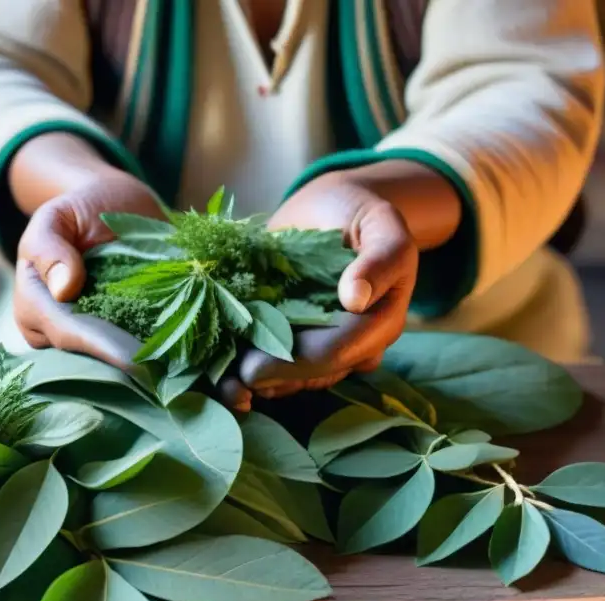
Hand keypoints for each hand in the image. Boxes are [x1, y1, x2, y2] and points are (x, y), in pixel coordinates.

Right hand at [12, 172, 253, 409]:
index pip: (74, 336)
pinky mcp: (148, 336)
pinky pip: (176, 355)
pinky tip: (238, 383)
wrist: (114, 203)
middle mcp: (77, 340)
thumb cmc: (77, 210)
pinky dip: (208, 368)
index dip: (106, 350)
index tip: (139, 365)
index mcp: (43, 316)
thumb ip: (50, 246)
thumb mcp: (55, 218)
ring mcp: (115, 341)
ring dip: (192, 386)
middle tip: (195, 399)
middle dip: (153, 385)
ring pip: (150, 371)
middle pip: (112, 369)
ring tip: (232, 399)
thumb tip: (64, 287)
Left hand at [239, 170, 420, 398]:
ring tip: (222, 385)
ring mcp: (323, 344)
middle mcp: (355, 344)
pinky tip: (223, 378)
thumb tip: (356, 299)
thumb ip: (380, 260)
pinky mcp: (297, 340)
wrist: (335, 210)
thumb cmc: (361, 215)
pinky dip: (250, 373)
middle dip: (271, 380)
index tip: (253, 368)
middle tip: (229, 383)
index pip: (338, 352)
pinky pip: (278, 368)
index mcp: (381, 322)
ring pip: (294, 380)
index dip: (297, 363)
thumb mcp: (383, 224)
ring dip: (258, 385)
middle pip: (312, 376)